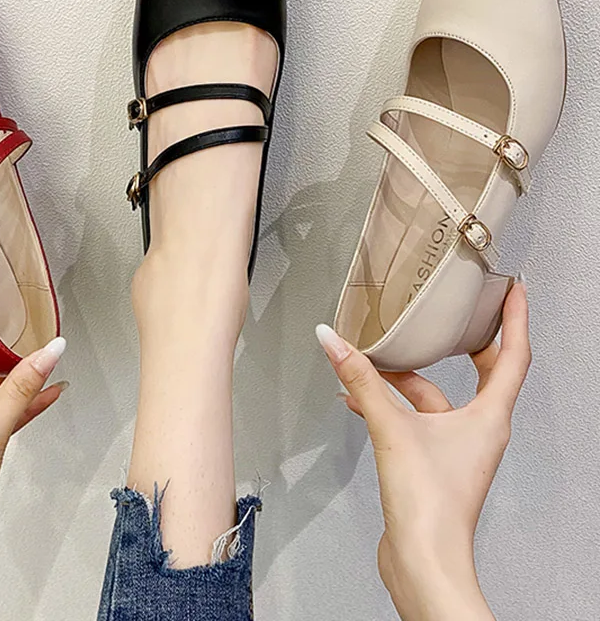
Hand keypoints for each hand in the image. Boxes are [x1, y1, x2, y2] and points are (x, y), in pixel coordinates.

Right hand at [317, 282, 529, 620]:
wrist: (422, 559)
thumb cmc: (429, 506)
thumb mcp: (392, 428)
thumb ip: (361, 381)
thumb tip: (333, 342)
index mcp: (489, 417)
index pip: (514, 355)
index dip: (515, 318)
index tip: (514, 290)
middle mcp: (480, 429)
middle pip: (485, 372)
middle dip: (470, 342)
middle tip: (459, 314)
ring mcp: (458, 447)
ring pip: (439, 397)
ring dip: (410, 377)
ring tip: (381, 357)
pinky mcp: (435, 461)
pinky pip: (418, 419)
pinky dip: (393, 404)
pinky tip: (361, 399)